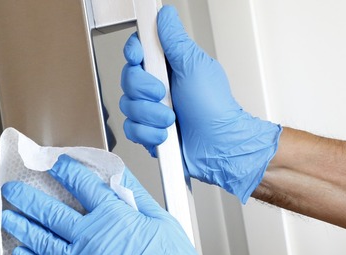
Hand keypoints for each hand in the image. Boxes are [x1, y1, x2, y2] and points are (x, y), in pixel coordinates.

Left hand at [1, 155, 235, 254]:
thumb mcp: (161, 219)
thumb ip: (136, 194)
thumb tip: (119, 175)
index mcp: (113, 217)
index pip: (81, 185)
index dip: (64, 172)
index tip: (53, 166)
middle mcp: (91, 239)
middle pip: (51, 212)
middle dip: (27, 198)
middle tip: (12, 190)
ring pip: (42, 241)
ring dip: (22, 227)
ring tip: (8, 217)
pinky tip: (20, 254)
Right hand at [119, 5, 281, 202]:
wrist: (218, 145)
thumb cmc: (214, 108)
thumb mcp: (195, 66)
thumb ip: (175, 40)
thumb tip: (165, 16)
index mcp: (167, 67)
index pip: (137, 51)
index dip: (133, 52)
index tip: (138, 57)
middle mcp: (156, 87)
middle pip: (127, 78)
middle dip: (144, 89)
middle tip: (164, 93)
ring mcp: (150, 110)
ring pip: (127, 106)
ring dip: (150, 114)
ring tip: (171, 118)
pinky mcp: (146, 131)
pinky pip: (131, 129)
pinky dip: (148, 133)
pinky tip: (165, 134)